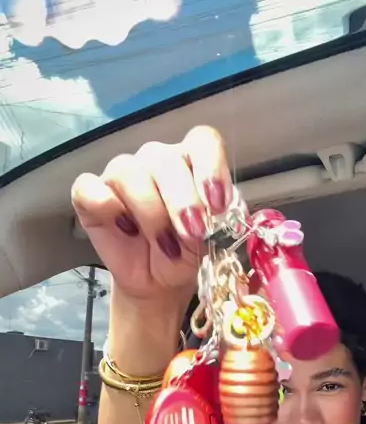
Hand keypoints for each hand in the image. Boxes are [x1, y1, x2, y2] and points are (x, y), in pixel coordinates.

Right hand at [71, 126, 232, 305]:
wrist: (158, 282)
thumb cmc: (186, 253)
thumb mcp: (211, 242)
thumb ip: (218, 221)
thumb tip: (218, 214)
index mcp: (192, 162)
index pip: (203, 141)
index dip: (211, 168)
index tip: (218, 203)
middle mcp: (157, 161)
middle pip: (165, 160)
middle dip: (182, 200)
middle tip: (194, 233)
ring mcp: (121, 174)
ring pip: (130, 173)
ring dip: (151, 212)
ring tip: (166, 245)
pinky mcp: (90, 194)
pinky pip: (88, 187)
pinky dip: (105, 205)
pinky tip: (125, 228)